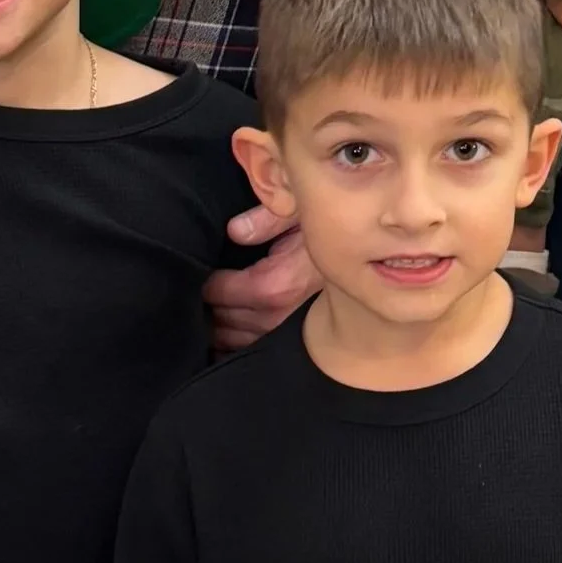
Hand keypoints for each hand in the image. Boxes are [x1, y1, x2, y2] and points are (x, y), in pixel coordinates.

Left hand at [204, 215, 319, 352]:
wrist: (362, 260)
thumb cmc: (324, 233)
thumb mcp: (298, 213)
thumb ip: (265, 220)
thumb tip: (234, 231)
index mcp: (274, 285)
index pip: (216, 291)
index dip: (202, 278)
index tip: (200, 266)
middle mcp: (275, 316)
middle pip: (219, 318)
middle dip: (205, 303)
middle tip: (200, 284)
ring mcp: (281, 333)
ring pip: (230, 339)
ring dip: (216, 324)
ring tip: (211, 304)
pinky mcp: (287, 341)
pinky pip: (248, 349)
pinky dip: (231, 341)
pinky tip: (225, 327)